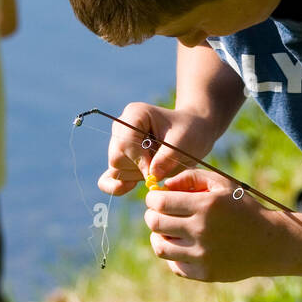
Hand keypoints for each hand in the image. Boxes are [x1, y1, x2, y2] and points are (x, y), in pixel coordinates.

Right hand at [100, 102, 215, 197]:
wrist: (193, 134)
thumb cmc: (190, 132)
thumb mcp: (184, 141)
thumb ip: (167, 157)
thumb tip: (151, 175)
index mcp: (134, 114)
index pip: (124, 143)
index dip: (140, 160)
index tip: (159, 167)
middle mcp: (121, 127)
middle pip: (117, 157)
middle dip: (139, 168)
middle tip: (161, 166)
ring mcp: (119, 144)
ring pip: (116, 169)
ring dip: (138, 175)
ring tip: (158, 166)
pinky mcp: (121, 161)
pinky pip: (108, 178)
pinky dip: (116, 186)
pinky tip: (128, 187)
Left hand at [144, 168, 275, 281]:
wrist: (270, 242)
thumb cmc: (242, 207)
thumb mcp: (222, 183)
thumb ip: (191, 177)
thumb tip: (163, 186)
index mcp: (206, 206)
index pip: (160, 202)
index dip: (152, 198)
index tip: (156, 197)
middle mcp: (202, 230)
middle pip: (156, 224)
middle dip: (151, 215)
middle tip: (156, 213)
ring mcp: (204, 255)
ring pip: (161, 248)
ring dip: (157, 237)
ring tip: (163, 231)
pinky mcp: (206, 273)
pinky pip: (175, 266)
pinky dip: (171, 255)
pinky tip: (178, 246)